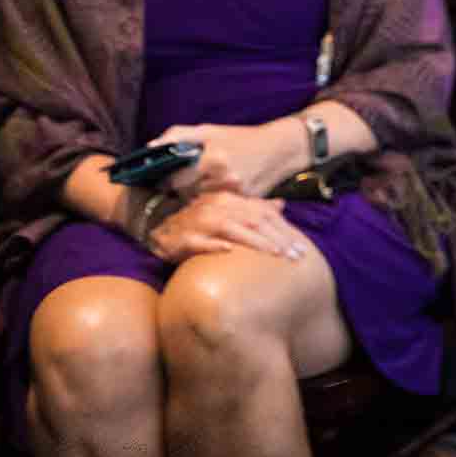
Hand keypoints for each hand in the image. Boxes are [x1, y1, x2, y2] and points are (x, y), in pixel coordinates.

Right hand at [146, 191, 311, 263]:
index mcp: (229, 200)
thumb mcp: (224, 206)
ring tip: (275, 254)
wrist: (153, 217)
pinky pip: (200, 242)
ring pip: (233, 231)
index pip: (262, 214)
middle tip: (297, 256)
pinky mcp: (183, 238)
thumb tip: (281, 205)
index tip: (302, 247)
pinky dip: (214, 246)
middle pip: (253, 222)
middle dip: (278, 239)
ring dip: (255, 242)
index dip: (284, 229)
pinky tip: (229, 251)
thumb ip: (252, 206)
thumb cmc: (195, 216)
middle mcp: (217, 208)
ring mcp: (200, 222)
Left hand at [150, 121, 300, 198]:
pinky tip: (215, 191)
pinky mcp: (245, 204)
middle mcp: (224, 178)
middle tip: (181, 182)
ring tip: (199, 186)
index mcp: (213, 158)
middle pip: (187, 194)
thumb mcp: (209, 130)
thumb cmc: (240, 138)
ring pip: (201, 203)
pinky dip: (213, 202)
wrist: (279, 149)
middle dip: (180, 190)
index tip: (162, 179)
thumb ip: (177, 135)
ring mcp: (236, 194)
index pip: (175, 180)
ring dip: (195, 197)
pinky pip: (219, 208)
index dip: (165, 181)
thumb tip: (150, 147)